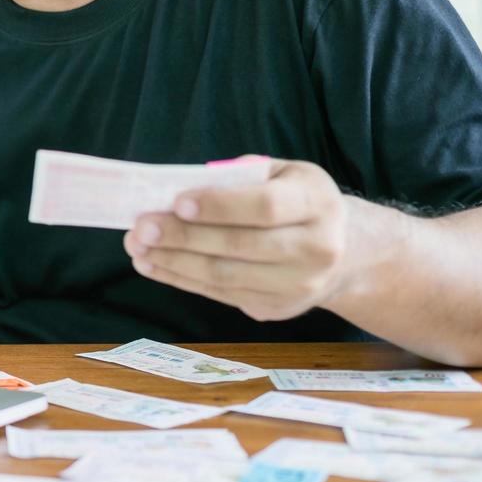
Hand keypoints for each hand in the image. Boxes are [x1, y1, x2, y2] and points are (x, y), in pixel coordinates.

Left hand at [122, 158, 361, 321]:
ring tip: (137, 247)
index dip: (220, 206)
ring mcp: (300, 285)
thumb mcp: (280, 173)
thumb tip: (179, 188)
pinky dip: (181, 279)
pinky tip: (152, 264)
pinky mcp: (278, 308)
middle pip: (241, 246)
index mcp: (318, 202)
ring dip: (174, 262)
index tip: (178, 202)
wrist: (344, 251)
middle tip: (141, 226)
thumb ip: (239, 176)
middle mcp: (317, 248)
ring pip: (227, 276)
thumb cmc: (296, 199)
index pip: (266, 206)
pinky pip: (221, 294)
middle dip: (184, 237)